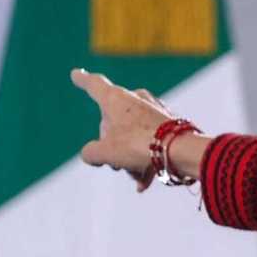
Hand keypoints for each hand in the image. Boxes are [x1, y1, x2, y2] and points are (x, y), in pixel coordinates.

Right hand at [71, 68, 172, 191]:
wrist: (180, 150)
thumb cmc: (138, 145)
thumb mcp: (105, 152)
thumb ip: (91, 153)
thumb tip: (92, 155)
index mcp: (116, 99)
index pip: (94, 85)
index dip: (83, 81)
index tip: (76, 73)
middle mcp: (135, 99)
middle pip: (113, 124)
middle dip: (111, 148)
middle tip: (116, 165)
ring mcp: (154, 110)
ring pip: (132, 137)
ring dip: (129, 160)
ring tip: (136, 176)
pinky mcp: (169, 124)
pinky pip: (149, 143)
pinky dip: (145, 162)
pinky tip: (144, 183)